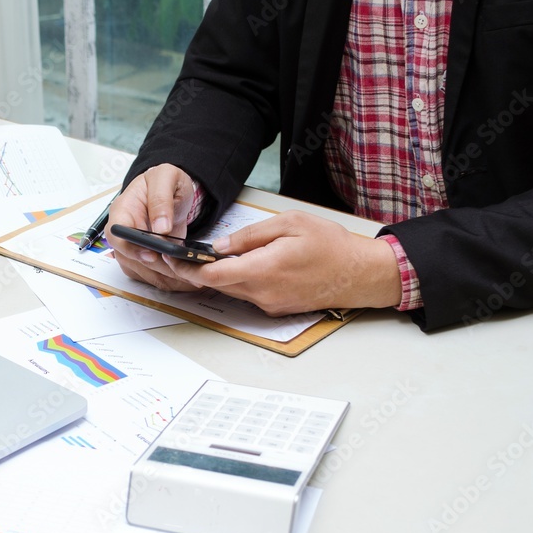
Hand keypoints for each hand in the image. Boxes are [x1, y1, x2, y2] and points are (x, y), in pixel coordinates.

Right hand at [105, 164, 203, 291]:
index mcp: (122, 211)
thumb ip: (161, 199)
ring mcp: (132, 249)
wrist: (169, 191)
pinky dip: (171, 279)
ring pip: (145, 272)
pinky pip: (154, 275)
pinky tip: (189, 278)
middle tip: (186, 271)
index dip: (131, 248)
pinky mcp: (144, 260)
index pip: (117, 236)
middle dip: (160, 267)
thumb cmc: (164, 181)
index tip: (151, 255)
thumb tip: (160, 227)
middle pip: (133, 259)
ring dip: (168, 278)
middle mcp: (123, 234)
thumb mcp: (165, 178)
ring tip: (194, 278)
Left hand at [163, 210, 402, 314]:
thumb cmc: (331, 245)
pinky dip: (237, 281)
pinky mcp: (276, 308)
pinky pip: (248, 294)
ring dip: (217, 277)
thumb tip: (220, 246)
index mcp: (264, 270)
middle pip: (217, 285)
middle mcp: (263, 294)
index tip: (171, 259)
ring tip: (204, 258)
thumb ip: (251, 235)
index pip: (213, 276)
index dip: (187, 269)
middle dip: (195, 272)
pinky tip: (237, 266)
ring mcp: (270, 304)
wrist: (361, 274)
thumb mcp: (290, 223)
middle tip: (177, 256)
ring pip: (232, 290)